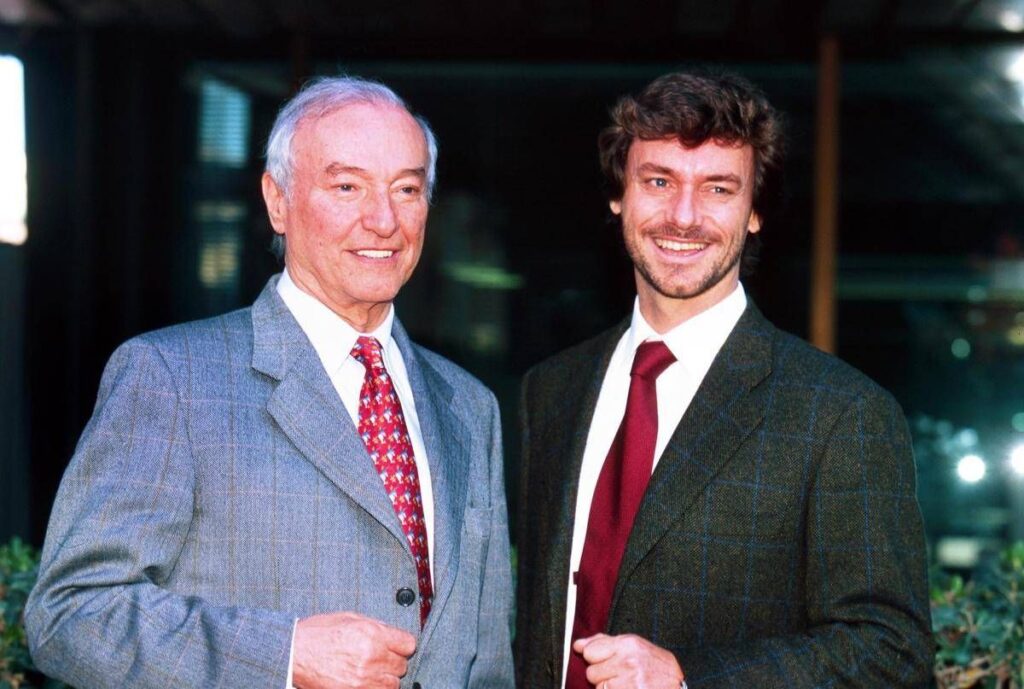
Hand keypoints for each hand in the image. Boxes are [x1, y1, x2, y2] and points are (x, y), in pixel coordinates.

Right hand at [292, 611, 416, 688]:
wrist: (293, 653)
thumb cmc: (318, 633)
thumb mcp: (350, 618)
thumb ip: (376, 627)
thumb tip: (393, 635)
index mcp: (373, 634)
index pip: (409, 644)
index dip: (402, 645)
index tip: (396, 646)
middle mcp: (372, 657)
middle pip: (401, 665)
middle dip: (392, 661)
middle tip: (378, 658)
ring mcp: (363, 679)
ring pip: (393, 684)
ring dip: (385, 678)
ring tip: (371, 671)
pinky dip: (374, 688)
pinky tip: (364, 681)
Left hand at [573, 633, 683, 688]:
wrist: (676, 685)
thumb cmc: (654, 664)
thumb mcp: (633, 645)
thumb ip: (603, 643)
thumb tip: (577, 645)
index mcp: (627, 644)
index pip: (590, 652)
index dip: (594, 658)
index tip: (604, 661)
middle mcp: (628, 662)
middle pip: (591, 672)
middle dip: (601, 675)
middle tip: (618, 675)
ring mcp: (630, 682)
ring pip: (599, 687)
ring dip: (608, 688)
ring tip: (625, 684)